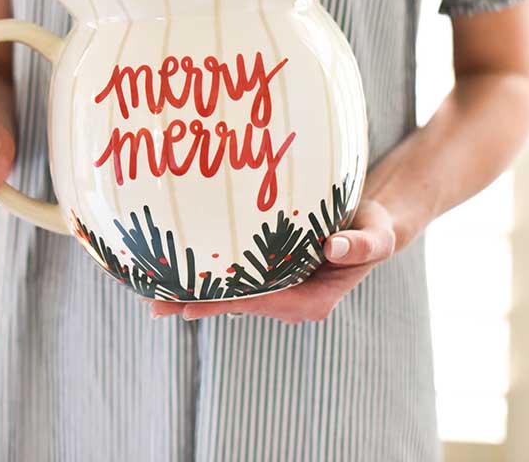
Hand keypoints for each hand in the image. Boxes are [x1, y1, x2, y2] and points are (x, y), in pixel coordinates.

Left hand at [149, 200, 396, 322]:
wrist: (370, 223)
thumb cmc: (374, 228)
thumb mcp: (376, 236)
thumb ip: (361, 245)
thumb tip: (335, 247)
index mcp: (312, 302)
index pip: (261, 302)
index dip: (225, 302)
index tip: (192, 303)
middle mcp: (290, 302)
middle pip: (237, 304)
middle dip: (197, 304)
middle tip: (154, 305)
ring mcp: (278, 290)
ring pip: (230, 294)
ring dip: (194, 291)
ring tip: (152, 289)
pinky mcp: (269, 275)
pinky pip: (235, 278)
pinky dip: (208, 274)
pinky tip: (177, 269)